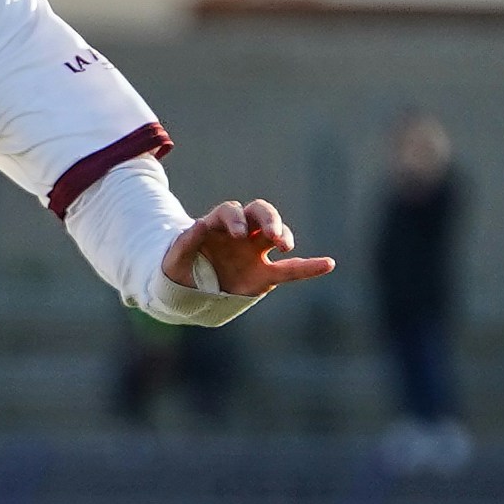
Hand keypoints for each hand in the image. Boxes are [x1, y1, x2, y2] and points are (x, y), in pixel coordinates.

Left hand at [163, 199, 336, 301]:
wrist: (185, 292)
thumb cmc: (177, 269)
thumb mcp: (174, 257)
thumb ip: (185, 242)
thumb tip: (198, 224)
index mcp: (217, 225)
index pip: (230, 212)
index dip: (235, 219)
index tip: (238, 234)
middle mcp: (240, 233)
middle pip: (260, 213)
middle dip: (269, 219)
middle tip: (271, 234)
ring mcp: (255, 251)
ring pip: (276, 233)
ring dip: (283, 235)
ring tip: (284, 247)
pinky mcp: (265, 273)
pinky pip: (291, 269)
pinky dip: (310, 267)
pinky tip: (328, 264)